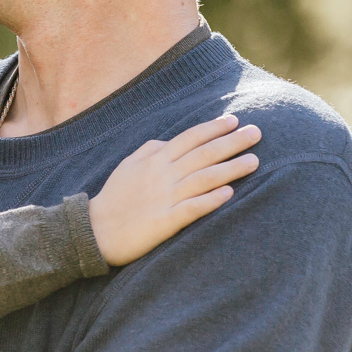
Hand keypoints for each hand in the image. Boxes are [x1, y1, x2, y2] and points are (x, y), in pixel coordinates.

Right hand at [88, 113, 260, 266]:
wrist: (95, 230)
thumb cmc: (114, 197)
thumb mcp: (129, 166)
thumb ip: (150, 150)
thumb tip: (169, 140)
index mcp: (155, 159)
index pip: (190, 138)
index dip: (213, 128)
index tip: (235, 121)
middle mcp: (162, 175)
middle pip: (203, 154)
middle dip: (231, 142)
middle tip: (257, 133)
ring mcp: (164, 198)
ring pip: (203, 179)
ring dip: (230, 169)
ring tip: (254, 162)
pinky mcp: (164, 222)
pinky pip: (191, 209)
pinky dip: (210, 200)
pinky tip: (229, 194)